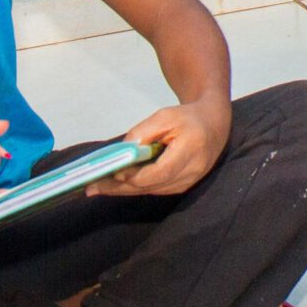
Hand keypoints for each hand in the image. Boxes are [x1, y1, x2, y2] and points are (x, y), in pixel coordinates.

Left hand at [88, 95, 232, 197]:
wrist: (214, 125)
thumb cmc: (187, 117)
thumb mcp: (165, 116)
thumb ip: (143, 132)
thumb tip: (122, 152)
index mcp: (191, 149)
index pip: (160, 171)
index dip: (136, 175)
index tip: (114, 171)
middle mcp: (192, 171)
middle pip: (152, 186)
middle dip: (121, 187)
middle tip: (92, 187)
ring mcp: (189, 182)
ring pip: (151, 191)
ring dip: (124, 190)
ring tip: (98, 187)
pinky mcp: (183, 186)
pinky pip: (156, 189)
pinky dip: (136, 188)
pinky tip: (117, 185)